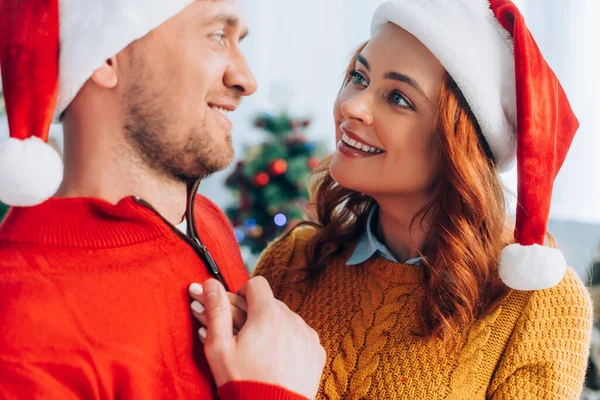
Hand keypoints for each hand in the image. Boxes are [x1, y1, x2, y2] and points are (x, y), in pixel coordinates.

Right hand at [188, 277, 325, 398]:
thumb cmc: (242, 381)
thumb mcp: (219, 347)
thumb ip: (216, 310)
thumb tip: (210, 283)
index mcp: (267, 314)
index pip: (257, 284)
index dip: (244, 293)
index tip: (238, 309)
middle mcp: (292, 319)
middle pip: (272, 303)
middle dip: (257, 313)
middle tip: (245, 335)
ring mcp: (307, 335)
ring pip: (288, 318)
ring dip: (275, 326)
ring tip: (262, 350)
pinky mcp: (316, 351)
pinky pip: (302, 335)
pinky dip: (290, 341)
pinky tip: (278, 359)